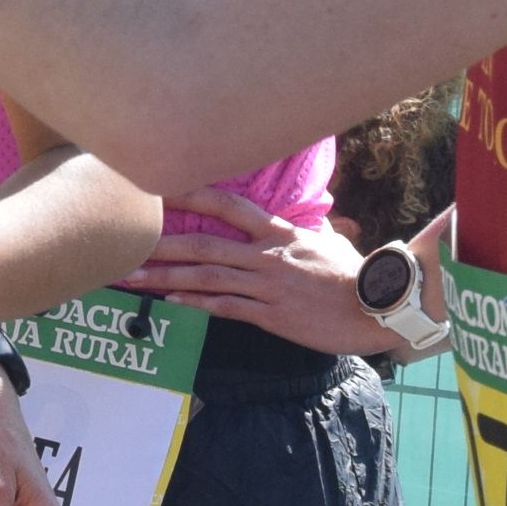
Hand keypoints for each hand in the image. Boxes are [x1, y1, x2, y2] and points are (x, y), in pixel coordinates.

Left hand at [130, 183, 381, 349]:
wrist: (379, 307)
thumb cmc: (357, 276)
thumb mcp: (330, 243)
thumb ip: (304, 233)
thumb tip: (300, 228)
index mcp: (280, 232)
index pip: (229, 205)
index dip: (192, 195)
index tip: (160, 190)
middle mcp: (267, 255)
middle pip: (205, 242)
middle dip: (161, 242)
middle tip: (127, 239)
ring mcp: (266, 285)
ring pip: (206, 275)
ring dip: (165, 276)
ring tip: (131, 276)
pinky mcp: (270, 315)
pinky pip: (224, 307)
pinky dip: (194, 303)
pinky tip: (169, 302)